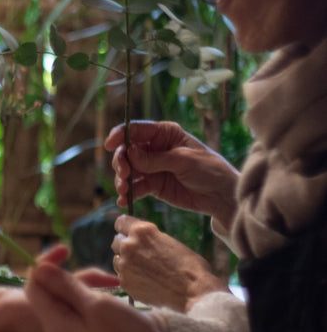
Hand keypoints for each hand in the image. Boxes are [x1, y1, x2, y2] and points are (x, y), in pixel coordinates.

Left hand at [26, 245, 194, 331]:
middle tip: (103, 277)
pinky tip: (109, 303)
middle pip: (49, 296)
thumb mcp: (98, 306)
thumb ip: (66, 287)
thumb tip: (38, 268)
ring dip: (82, 290)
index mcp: (54, 327)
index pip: (34, 288)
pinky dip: (88, 303)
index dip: (45, 266)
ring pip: (65, 304)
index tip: (66, 251)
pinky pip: (76, 315)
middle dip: (69, 279)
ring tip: (110, 289)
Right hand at [105, 121, 238, 224]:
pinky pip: (134, 188)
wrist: (222, 196)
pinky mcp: (152, 185)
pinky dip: (127, 194)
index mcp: (165, 134)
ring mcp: (151, 167)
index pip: (136, 130)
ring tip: (124, 190)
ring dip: (122, 180)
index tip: (110, 145)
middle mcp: (154, 148)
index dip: (120, 135)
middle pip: (126, 151)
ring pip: (127, 170)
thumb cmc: (210, 170)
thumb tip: (129, 153)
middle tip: (125, 174)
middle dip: (121, 162)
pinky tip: (124, 201)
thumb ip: (156, 158)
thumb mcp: (184, 161)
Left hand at [112, 215, 226, 311]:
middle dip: (126, 246)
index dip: (125, 228)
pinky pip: (122, 276)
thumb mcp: (170, 242)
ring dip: (126, 262)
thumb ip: (151, 239)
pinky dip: (130, 278)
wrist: (194, 293)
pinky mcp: (124, 281)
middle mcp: (129, 245)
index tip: (128, 233)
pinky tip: (147, 282)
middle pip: (117, 240)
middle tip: (140, 255)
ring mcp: (124, 264)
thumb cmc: (190, 267)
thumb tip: (140, 239)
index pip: (121, 222)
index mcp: (142, 231)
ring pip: (117, 259)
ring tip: (146, 270)